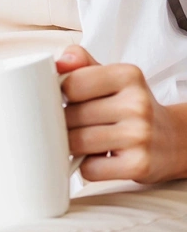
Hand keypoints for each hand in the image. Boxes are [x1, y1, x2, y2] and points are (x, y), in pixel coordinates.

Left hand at [57, 44, 186, 184]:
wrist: (172, 139)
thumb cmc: (129, 105)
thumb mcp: (110, 76)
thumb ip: (80, 62)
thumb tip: (59, 63)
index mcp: (127, 75)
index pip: (71, 84)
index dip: (59, 95)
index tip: (65, 99)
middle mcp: (137, 104)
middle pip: (70, 116)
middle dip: (63, 122)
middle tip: (75, 123)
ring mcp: (140, 136)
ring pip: (76, 143)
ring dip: (71, 145)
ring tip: (84, 139)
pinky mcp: (139, 165)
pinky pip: (89, 169)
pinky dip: (86, 166)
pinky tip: (100, 156)